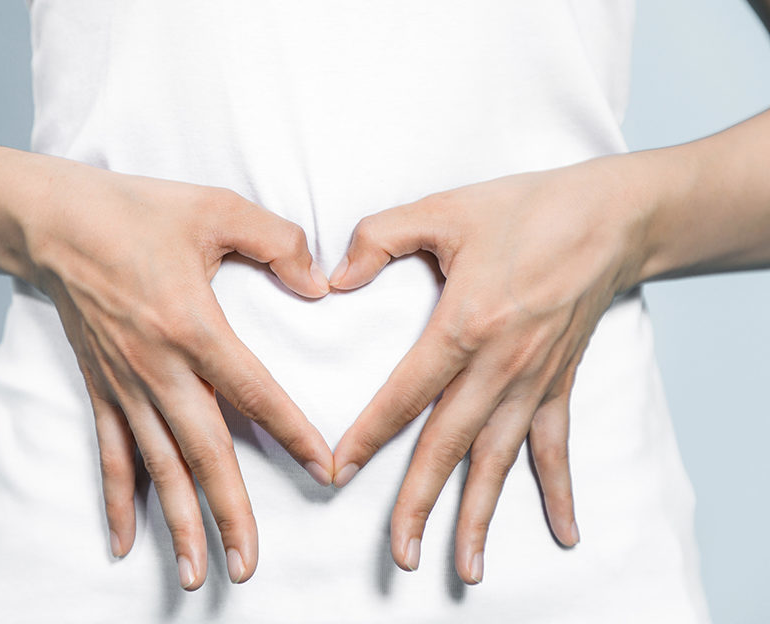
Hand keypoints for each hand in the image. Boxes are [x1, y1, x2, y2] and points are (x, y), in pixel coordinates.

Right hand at [18, 158, 334, 588]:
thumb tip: (319, 285)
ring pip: (158, 466)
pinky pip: (111, 453)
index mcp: (193, 325)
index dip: (294, 434)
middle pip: (203, 452)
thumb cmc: (136, 210)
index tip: (325, 471)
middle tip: (248, 565)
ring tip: (199, 573)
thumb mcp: (217, 208)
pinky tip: (125, 542)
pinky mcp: (100, 387)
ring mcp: (125, 384)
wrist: (53, 220)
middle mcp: (158, 367)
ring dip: (179, 522)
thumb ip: (278, 242)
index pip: (255, 393)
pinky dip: (119, 499)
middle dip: (230, 512)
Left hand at [329, 154, 648, 583]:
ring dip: (481, 514)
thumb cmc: (525, 209)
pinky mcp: (560, 382)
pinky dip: (558, 490)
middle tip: (400, 554)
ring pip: (499, 459)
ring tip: (467, 566)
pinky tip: (564, 533)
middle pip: (449, 445)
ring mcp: (534, 380)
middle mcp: (500, 365)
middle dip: (420, 502)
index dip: (367, 436)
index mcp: (464, 324)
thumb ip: (379, 237)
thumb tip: (333, 277)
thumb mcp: (443, 209)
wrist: (609, 217)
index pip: (404, 395)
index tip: (337, 473)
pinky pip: (557, 445)